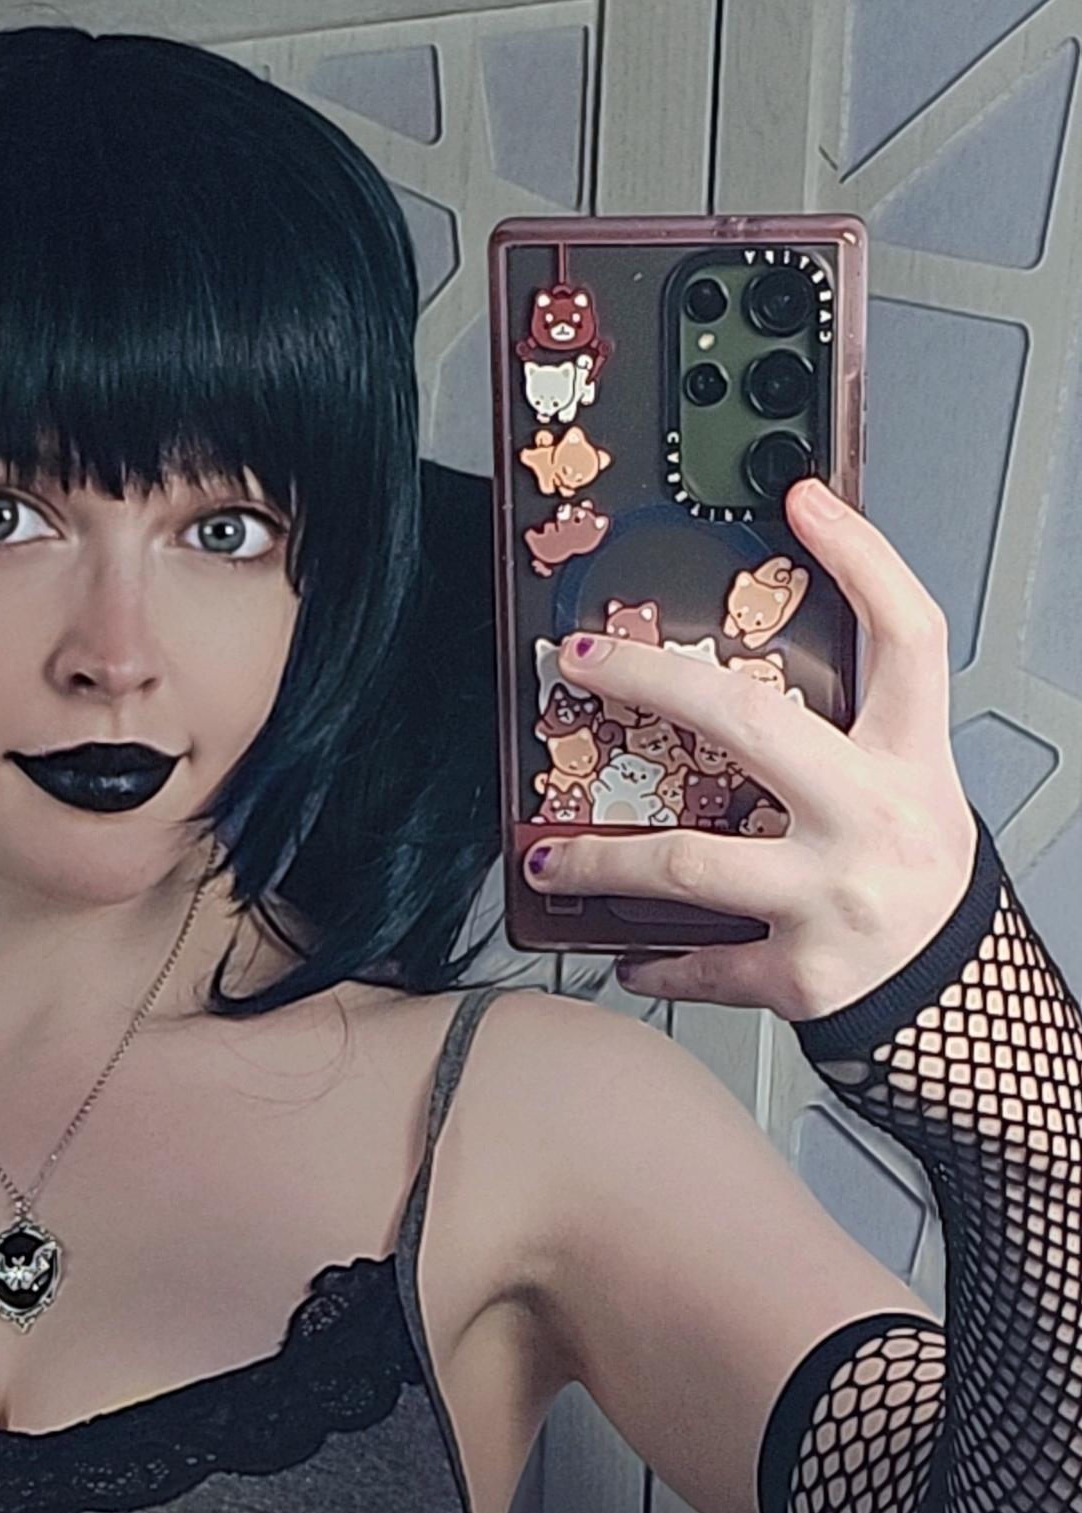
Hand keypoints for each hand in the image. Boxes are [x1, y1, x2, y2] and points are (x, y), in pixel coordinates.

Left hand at [524, 474, 979, 1013]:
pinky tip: (624, 952)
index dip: (863, 558)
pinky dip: (653, 960)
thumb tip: (740, 686)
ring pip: (688, 861)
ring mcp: (830, 897)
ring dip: (601, 861)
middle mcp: (871, 818)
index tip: (804, 504)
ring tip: (548, 858)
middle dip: (649, 681)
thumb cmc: (923, 887)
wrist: (964, 1009)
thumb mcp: (913, 790)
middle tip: (581, 659)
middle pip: (749, 722)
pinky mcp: (799, 973)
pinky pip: (703, 963)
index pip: (905, 635)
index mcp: (910, 760)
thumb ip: (851, 735)